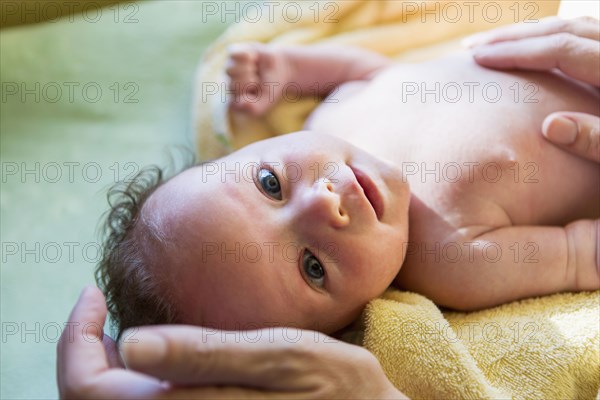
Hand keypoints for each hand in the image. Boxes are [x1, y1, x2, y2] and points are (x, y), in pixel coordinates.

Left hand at [58, 286, 406, 398]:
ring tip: (120, 326)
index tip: (93, 293)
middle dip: (83, 350)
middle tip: (102, 307)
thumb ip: (204, 354)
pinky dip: (127, 381)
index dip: (76, 340)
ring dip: (102, 366)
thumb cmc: (333, 388)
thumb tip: (130, 342)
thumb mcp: (278, 357)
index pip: (89, 389)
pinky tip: (151, 357)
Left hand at [226, 43, 290, 115]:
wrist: (282, 67)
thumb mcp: (266, 101)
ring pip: (230, 70)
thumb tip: (239, 103)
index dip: (250, 95)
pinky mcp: (232, 53)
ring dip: (248, 68)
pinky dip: (248, 56)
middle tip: (258, 79)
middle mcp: (229, 85)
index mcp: (235, 100)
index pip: (235, 100)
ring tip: (255, 69)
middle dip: (250, 80)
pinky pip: (233, 55)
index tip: (260, 92)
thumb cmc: (272, 87)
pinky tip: (254, 58)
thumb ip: (253, 108)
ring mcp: (230, 68)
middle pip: (232, 84)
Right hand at [466, 17, 599, 162]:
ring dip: (528, 34)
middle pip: (561, 29)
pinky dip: (548, 40)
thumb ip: (595, 138)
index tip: (478, 59)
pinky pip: (580, 36)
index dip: (516, 53)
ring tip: (491, 46)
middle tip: (472, 47)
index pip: (561, 49)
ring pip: (570, 28)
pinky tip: (526, 53)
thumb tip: (549, 126)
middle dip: (513, 36)